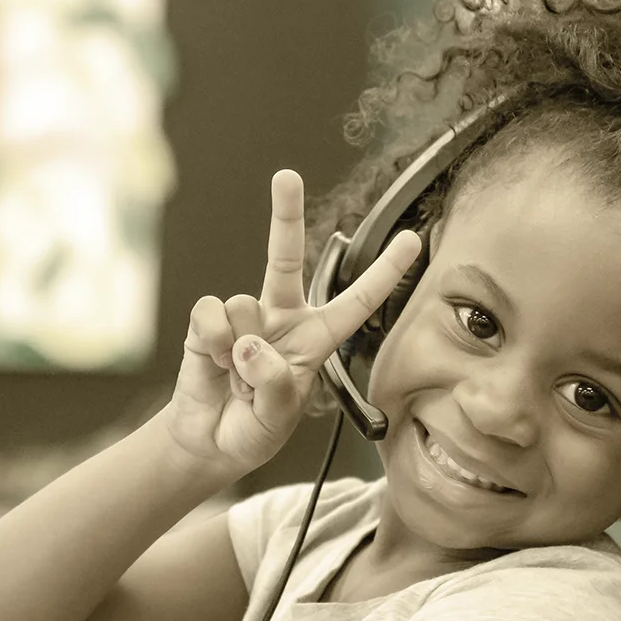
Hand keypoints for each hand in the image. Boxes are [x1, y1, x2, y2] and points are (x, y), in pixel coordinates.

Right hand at [168, 169, 421, 473]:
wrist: (207, 443)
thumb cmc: (253, 430)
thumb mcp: (277, 419)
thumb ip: (274, 383)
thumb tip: (252, 343)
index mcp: (314, 340)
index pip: (356, 303)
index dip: (384, 274)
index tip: (412, 241)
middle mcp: (281, 319)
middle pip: (287, 260)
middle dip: (285, 215)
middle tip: (286, 177)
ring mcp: (245, 318)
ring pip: (245, 307)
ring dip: (239, 352)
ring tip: (237, 381)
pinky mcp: (208, 323)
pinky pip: (211, 314)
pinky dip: (212, 342)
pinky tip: (215, 364)